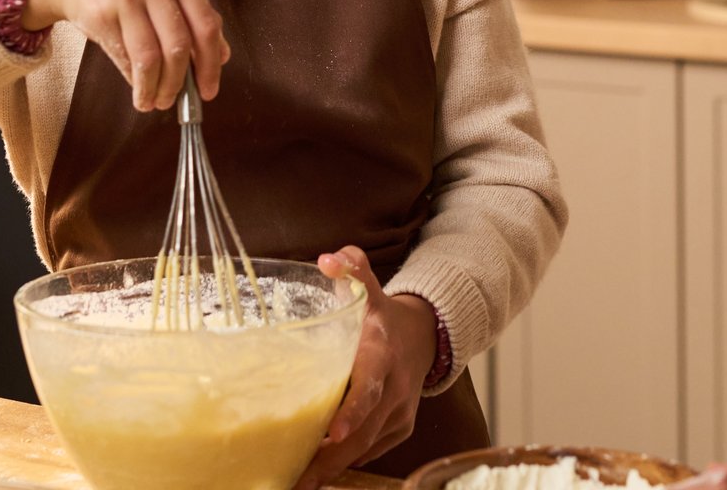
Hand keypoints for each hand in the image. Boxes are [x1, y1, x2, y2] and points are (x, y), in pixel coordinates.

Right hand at [24, 0, 227, 110]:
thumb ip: (195, 14)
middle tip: (176, 100)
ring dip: (154, 88)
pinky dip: (134, 80)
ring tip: (153, 100)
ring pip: (150, 58)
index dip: (210, 64)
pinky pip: (125, 58)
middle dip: (179, 83)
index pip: (205, 25)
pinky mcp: (100, 15)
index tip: (208, 89)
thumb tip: (222, 56)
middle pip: (178, 45)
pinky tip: (137, 87)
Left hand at [293, 246, 437, 489]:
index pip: (369, 385)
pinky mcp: (401, 427)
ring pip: (368, 447)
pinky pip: (374, 451)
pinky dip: (348, 463)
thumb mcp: (369, 286)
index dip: (353, 410)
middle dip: (334, 456)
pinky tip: (319, 474)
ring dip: (335, 467)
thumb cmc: (382, 313)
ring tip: (301, 483)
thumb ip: (351, 268)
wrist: (425, 335)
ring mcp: (401, 410)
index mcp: (382, 352)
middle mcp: (396, 386)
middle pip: (365, 428)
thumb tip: (327, 259)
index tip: (333, 431)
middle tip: (300, 476)